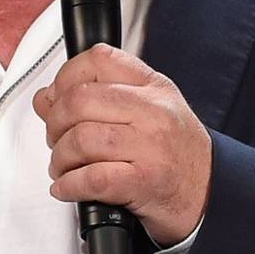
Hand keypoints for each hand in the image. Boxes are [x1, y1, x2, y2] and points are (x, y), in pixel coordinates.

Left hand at [33, 44, 211, 245]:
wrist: (209, 193)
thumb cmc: (176, 152)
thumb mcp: (146, 110)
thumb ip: (98, 97)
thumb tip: (45, 99)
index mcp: (153, 87)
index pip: (98, 60)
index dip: (65, 77)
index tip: (57, 97)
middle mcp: (153, 112)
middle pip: (79, 101)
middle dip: (55, 123)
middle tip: (56, 138)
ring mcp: (150, 147)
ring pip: (81, 139)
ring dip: (59, 158)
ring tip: (63, 166)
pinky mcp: (144, 182)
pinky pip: (92, 178)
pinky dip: (68, 184)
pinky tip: (67, 186)